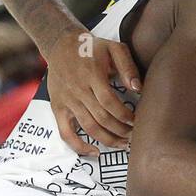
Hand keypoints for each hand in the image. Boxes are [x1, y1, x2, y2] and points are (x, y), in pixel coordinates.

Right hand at [49, 31, 140, 155]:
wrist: (60, 44)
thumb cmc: (91, 48)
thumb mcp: (113, 48)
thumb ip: (127, 66)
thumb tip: (137, 88)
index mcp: (92, 75)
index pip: (110, 102)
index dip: (124, 115)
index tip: (137, 121)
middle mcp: (78, 90)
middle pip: (101, 118)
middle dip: (121, 130)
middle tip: (134, 135)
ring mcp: (67, 101)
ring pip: (88, 127)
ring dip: (107, 140)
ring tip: (122, 144)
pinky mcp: (58, 108)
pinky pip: (65, 133)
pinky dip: (78, 146)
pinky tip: (94, 151)